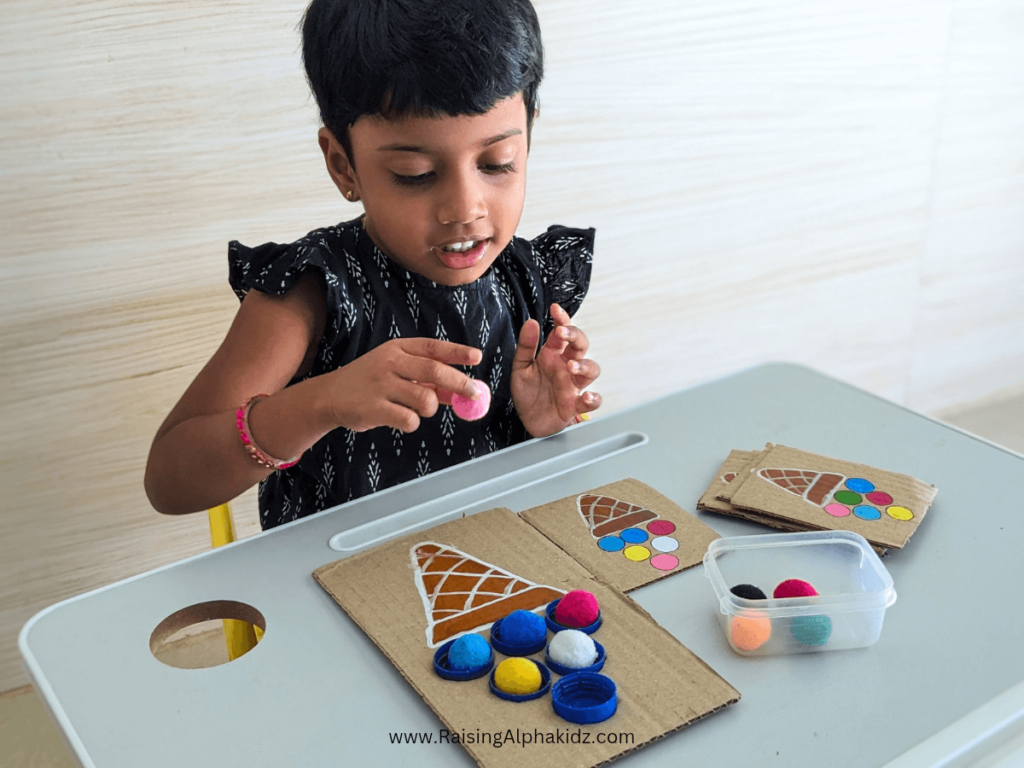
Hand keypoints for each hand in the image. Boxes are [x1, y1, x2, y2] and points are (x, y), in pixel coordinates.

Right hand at [325, 338, 482, 432]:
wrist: (329, 396)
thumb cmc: (370, 383)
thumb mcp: (395, 371)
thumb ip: (425, 379)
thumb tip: (460, 392)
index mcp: (397, 349)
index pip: (432, 347)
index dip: (457, 352)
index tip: (477, 356)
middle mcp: (389, 363)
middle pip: (434, 371)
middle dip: (459, 383)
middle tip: (474, 393)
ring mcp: (381, 385)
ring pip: (425, 400)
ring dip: (430, 408)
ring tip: (416, 409)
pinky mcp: (374, 408)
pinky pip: (409, 419)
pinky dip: (412, 423)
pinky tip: (399, 418)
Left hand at [511, 303, 601, 436]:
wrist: (528, 420)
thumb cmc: (528, 392)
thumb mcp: (520, 367)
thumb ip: (526, 346)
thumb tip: (531, 322)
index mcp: (553, 355)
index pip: (562, 333)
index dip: (562, 319)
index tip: (555, 309)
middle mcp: (566, 367)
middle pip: (581, 346)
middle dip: (575, 336)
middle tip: (562, 332)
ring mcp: (573, 385)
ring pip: (591, 370)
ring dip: (584, 365)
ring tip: (571, 366)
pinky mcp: (575, 405)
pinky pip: (592, 401)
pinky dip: (593, 398)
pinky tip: (586, 396)